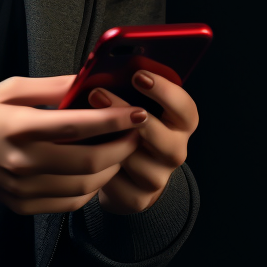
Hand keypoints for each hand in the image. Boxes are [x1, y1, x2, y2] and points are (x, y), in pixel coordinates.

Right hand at [0, 74, 148, 215]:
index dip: (112, 120)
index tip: (137, 112)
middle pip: (87, 162)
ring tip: (120, 150)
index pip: (76, 125)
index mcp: (19, 126)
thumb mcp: (9, 88)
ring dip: (110, 170)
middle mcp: (23, 162)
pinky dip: (90, 189)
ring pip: (84, 187)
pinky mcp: (24, 206)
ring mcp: (24, 188)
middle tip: (136, 133)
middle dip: (120, 147)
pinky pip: (70, 203)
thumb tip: (88, 78)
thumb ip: (51, 86)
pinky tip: (96, 172)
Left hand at [89, 70, 198, 214]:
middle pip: (167, 140)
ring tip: (82, 122)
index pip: (185, 108)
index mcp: (178, 122)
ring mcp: (158, 177)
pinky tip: (82, 152)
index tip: (138, 75)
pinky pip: (119, 185)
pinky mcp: (137, 198)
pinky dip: (100, 168)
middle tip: (98, 93)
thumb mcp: (129, 101)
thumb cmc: (123, 124)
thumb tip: (102, 67)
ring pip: (140, 163)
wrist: (122, 169)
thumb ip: (125, 86)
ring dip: (109, 142)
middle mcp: (174, 149)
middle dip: (131, 116)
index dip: (165, 92)